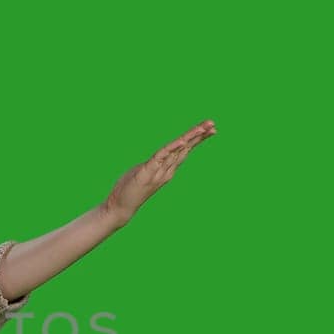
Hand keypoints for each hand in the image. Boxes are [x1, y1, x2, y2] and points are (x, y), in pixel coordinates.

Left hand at [100, 119, 216, 228]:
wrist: (120, 208)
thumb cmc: (130, 191)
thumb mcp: (144, 173)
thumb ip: (153, 166)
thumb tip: (158, 159)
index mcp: (166, 170)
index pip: (183, 151)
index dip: (195, 139)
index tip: (209, 129)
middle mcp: (166, 171)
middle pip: (185, 149)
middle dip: (199, 136)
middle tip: (213, 124)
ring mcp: (158, 172)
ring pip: (178, 151)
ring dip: (191, 138)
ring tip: (204, 128)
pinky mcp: (147, 172)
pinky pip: (161, 157)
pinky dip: (172, 148)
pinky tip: (182, 141)